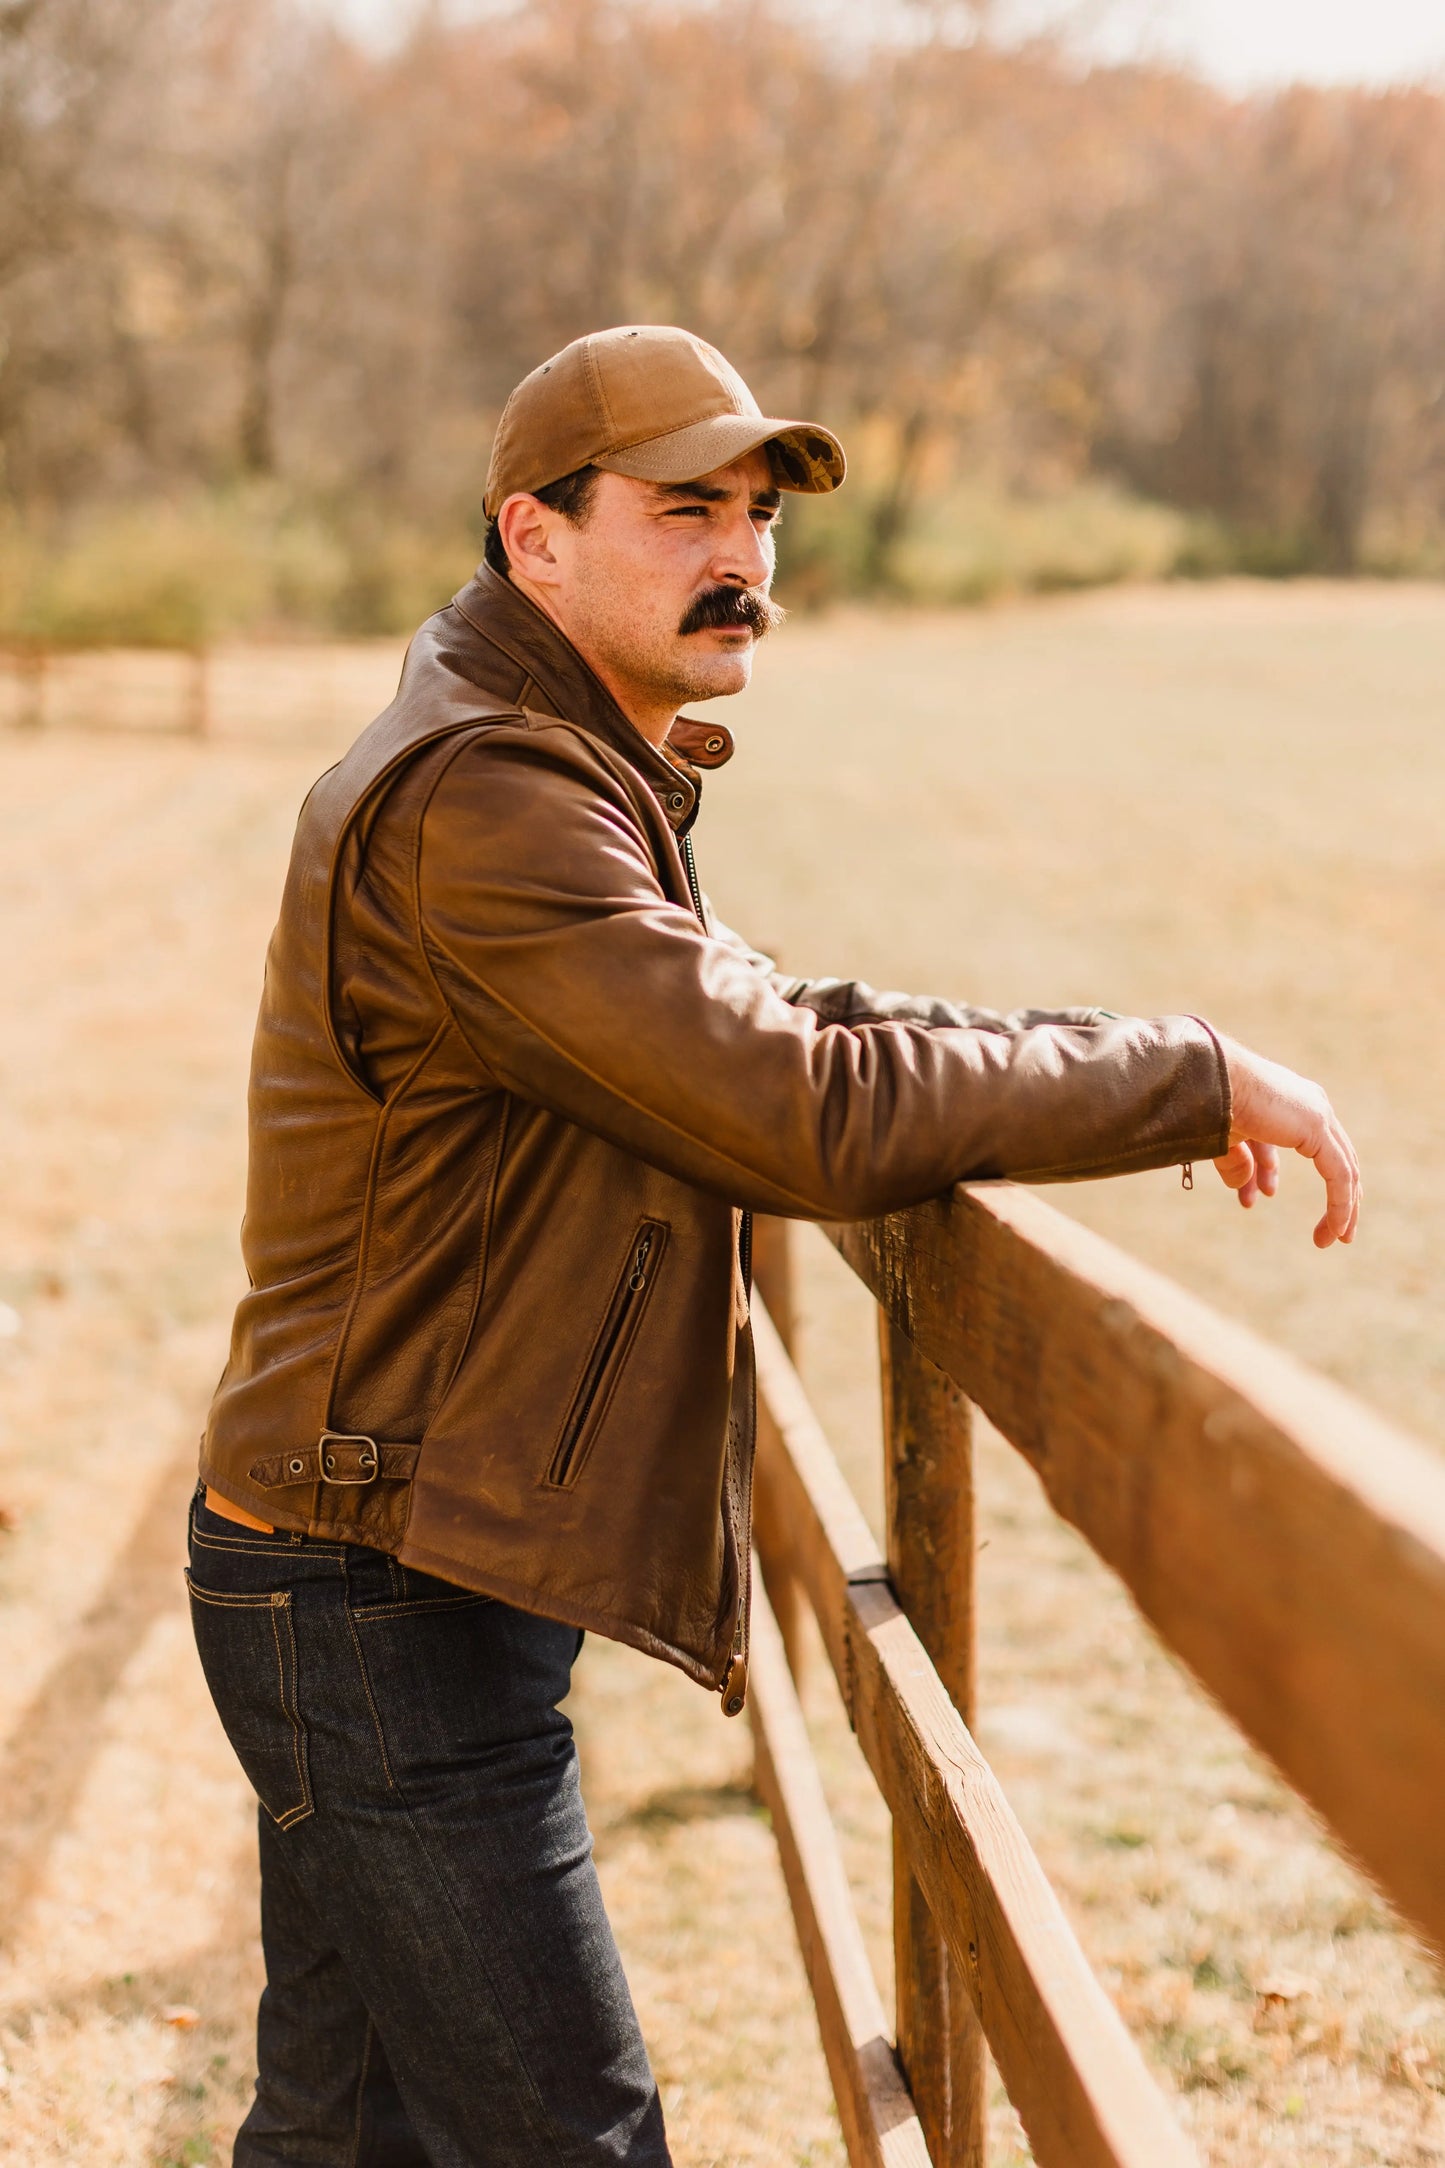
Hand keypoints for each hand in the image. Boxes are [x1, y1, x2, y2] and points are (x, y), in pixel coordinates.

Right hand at [1212, 1036, 1359, 1247]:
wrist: (1209, 1080)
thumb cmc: (1209, 1102)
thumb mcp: (1224, 1140)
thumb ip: (1238, 1162)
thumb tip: (1248, 1191)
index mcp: (1286, 1100)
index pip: (1291, 1139)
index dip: (1272, 1169)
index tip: (1260, 1194)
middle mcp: (1309, 1104)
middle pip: (1333, 1156)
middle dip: (1334, 1193)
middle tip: (1330, 1226)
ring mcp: (1318, 1115)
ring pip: (1344, 1169)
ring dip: (1343, 1207)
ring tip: (1334, 1239)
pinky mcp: (1318, 1129)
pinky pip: (1339, 1175)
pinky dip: (1340, 1205)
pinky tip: (1335, 1231)